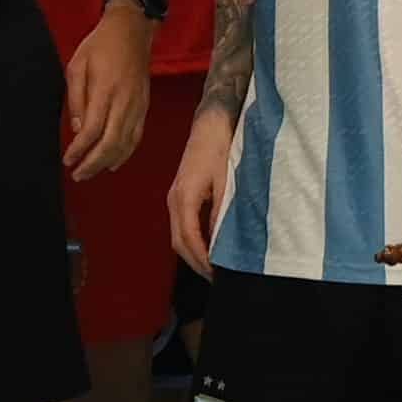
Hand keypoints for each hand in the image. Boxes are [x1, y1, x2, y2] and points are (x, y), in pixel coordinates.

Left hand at [64, 5, 151, 179]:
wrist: (132, 29)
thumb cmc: (99, 45)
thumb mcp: (77, 66)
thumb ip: (76, 99)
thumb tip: (76, 130)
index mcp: (105, 89)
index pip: (93, 129)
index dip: (79, 150)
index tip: (67, 160)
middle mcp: (124, 101)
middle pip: (111, 142)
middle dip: (93, 163)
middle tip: (78, 175)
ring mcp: (137, 105)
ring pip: (126, 143)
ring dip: (108, 161)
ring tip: (91, 172)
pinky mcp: (145, 106)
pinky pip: (137, 136)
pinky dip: (125, 152)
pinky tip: (113, 161)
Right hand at [168, 105, 234, 275]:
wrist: (212, 122)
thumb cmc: (220, 146)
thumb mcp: (227, 181)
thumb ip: (222, 212)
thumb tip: (221, 241)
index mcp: (184, 197)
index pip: (188, 239)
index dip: (201, 260)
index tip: (216, 274)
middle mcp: (174, 199)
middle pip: (178, 242)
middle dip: (195, 263)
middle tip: (216, 278)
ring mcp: (174, 196)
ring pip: (178, 235)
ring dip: (193, 253)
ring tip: (213, 268)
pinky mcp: (180, 194)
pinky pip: (183, 224)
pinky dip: (193, 240)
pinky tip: (208, 246)